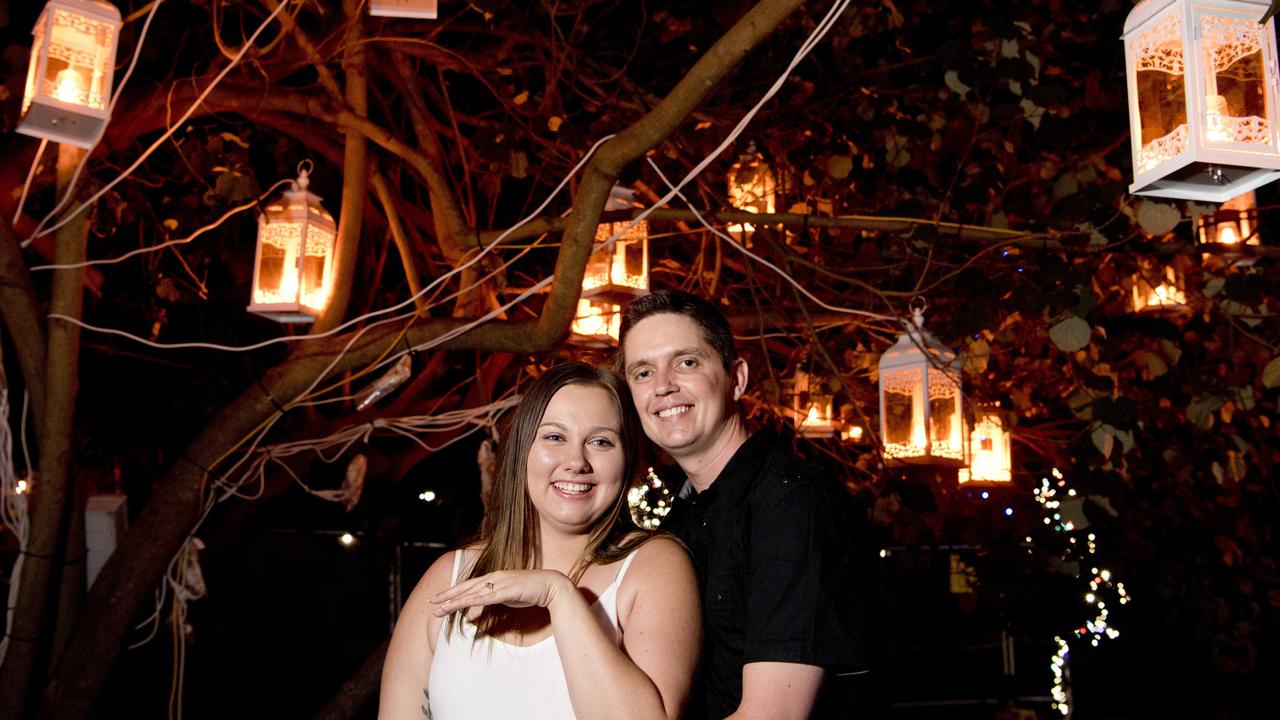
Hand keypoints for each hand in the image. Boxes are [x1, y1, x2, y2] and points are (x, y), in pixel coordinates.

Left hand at [428, 569, 572, 617]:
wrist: (550, 585)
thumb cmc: (528, 591)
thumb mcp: (504, 599)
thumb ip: (487, 604)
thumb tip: (472, 615)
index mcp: (492, 578)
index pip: (467, 586)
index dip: (452, 593)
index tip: (437, 600)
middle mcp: (493, 578)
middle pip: (466, 588)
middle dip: (448, 596)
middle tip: (432, 603)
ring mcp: (500, 582)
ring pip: (474, 593)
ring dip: (457, 601)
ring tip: (442, 608)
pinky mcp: (509, 589)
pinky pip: (489, 597)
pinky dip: (476, 601)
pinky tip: (466, 605)